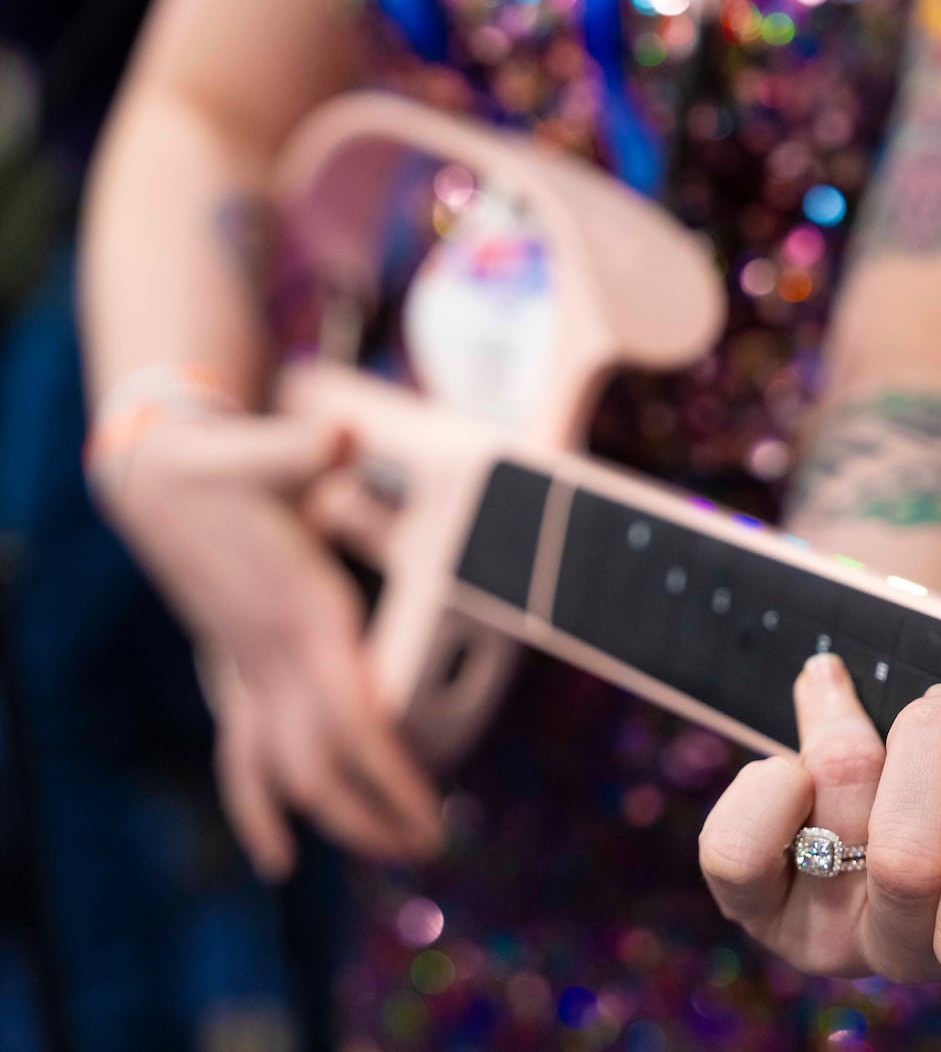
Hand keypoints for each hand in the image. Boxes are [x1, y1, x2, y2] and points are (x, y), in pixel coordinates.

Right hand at [97, 413, 441, 879]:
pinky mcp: (229, 668)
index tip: (431, 819)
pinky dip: (260, 806)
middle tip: (430, 851)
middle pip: (323, 768)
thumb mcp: (267, 452)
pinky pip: (241, 753)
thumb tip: (338, 436)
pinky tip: (276, 852)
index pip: (353, 724)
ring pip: (279, 772)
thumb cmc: (227, 464)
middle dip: (376, 817)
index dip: (393, 780)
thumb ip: (306, 449)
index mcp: (300, 615)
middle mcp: (270, 656)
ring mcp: (242, 668)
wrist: (158, 474)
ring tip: (384, 854)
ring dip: (331, 820)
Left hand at [699, 653, 940, 982]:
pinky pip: (736, 854)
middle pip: (907, 863)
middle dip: (928, 750)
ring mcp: (831, 933)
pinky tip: (794, 755)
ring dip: (846, 738)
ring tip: (846, 692)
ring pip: (832, 830)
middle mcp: (913, 948)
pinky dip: (765, 784)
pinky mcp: (759, 906)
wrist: (905, 780)